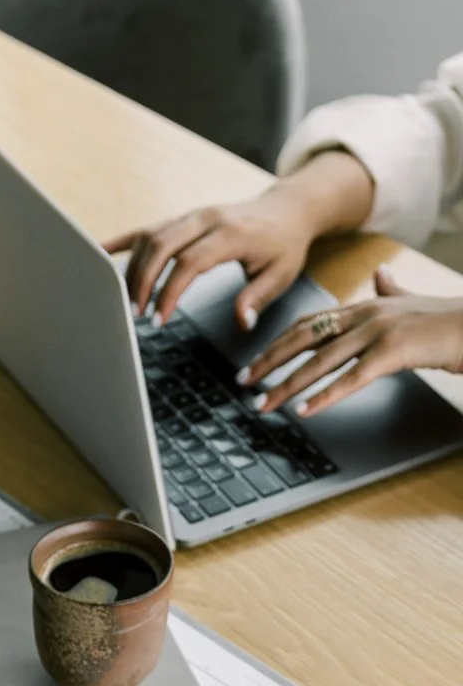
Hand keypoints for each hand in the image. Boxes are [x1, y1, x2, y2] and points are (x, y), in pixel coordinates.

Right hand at [107, 152, 374, 332]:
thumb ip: (258, 299)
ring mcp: (191, 216)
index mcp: (231, 234)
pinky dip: (122, 242)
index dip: (170, 292)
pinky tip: (100, 254)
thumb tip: (241, 321)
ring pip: (150, 237)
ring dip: (133, 270)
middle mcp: (206, 219)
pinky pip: (146, 228)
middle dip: (142, 281)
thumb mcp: (281, 275)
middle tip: (134, 314)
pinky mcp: (182, 218)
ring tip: (128, 302)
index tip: (158, 320)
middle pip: (161, 245)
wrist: (288, 210)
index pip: (190, 262)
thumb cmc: (283, 245)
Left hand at [238, 266, 462, 416]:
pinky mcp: (393, 352)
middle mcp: (365, 314)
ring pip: (320, 361)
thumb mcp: (412, 302)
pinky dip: (324, 395)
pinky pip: (351, 378)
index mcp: (365, 305)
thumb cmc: (449, 320)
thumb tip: (381, 274)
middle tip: (244, 384)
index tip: (255, 363)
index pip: (308, 324)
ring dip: (287, 385)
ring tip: (264, 405)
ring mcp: (378, 332)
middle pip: (304, 339)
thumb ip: (391, 291)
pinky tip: (304, 410)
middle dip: (270, 362)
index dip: (277, 343)